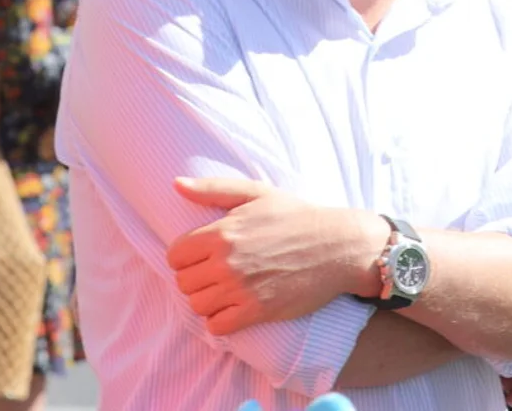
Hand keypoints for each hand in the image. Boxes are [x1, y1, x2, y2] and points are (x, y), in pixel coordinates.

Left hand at [167, 178, 385, 334]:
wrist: (336, 246)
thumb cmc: (296, 217)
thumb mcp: (256, 193)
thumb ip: (212, 189)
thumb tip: (176, 184)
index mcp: (222, 232)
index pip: (175, 255)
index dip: (185, 257)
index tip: (202, 256)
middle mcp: (227, 262)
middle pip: (183, 283)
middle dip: (196, 279)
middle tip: (216, 274)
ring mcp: (241, 288)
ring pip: (197, 305)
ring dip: (207, 300)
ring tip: (225, 291)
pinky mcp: (257, 311)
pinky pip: (217, 326)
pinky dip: (220, 320)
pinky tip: (234, 308)